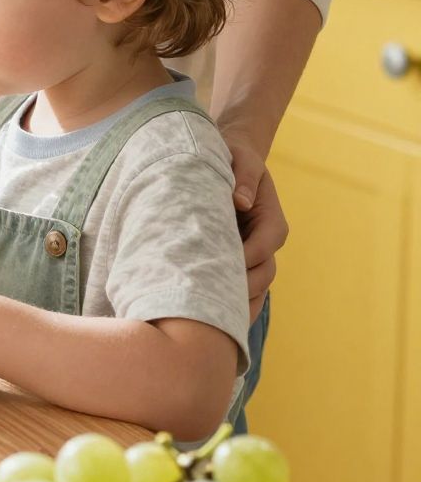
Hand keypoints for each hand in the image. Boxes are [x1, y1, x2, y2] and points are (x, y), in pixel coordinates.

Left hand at [223, 132, 287, 318]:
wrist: (231, 164)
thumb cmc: (235, 158)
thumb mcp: (241, 158)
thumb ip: (244, 176)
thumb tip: (241, 201)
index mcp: (271, 221)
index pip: (263, 247)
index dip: (244, 259)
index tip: (216, 268)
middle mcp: (268, 244)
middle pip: (262, 275)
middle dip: (239, 289)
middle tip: (209, 304)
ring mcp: (256, 258)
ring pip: (255, 290)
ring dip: (236, 305)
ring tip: (211, 323)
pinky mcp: (242, 266)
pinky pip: (243, 292)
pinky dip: (232, 307)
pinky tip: (211, 322)